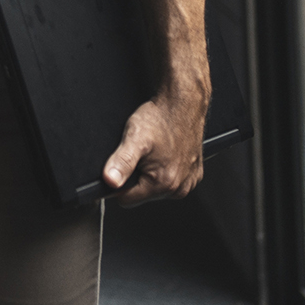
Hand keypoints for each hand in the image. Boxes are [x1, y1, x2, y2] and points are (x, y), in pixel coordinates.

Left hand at [101, 82, 208, 204]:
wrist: (182, 104)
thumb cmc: (160, 119)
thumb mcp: (134, 138)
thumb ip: (121, 162)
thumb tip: (110, 182)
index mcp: (164, 184)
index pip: (126, 199)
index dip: (119, 182)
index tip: (122, 164)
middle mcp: (179, 188)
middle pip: (142, 194)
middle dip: (136, 176)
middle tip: (141, 153)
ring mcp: (188, 182)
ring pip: (156, 188)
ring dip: (151, 173)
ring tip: (153, 151)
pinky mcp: (194, 175)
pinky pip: (171, 180)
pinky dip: (164, 168)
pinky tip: (164, 153)